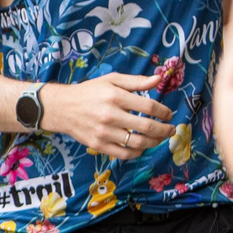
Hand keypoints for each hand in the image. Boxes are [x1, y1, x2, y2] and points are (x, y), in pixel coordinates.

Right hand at [43, 72, 173, 159]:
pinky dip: (137, 152)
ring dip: (155, 142)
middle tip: (171, 129)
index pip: (149, 106)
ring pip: (138, 142)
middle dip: (165, 129)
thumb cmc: (89, 92)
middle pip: (147, 126)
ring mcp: (103, 132)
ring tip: (160, 138)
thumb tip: (159, 79)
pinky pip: (124, 154)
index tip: (169, 114)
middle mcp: (110, 115)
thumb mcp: (111, 80)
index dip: (164, 112)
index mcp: (115, 96)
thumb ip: (135, 81)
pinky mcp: (97, 145)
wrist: (61, 108)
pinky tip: (141, 147)